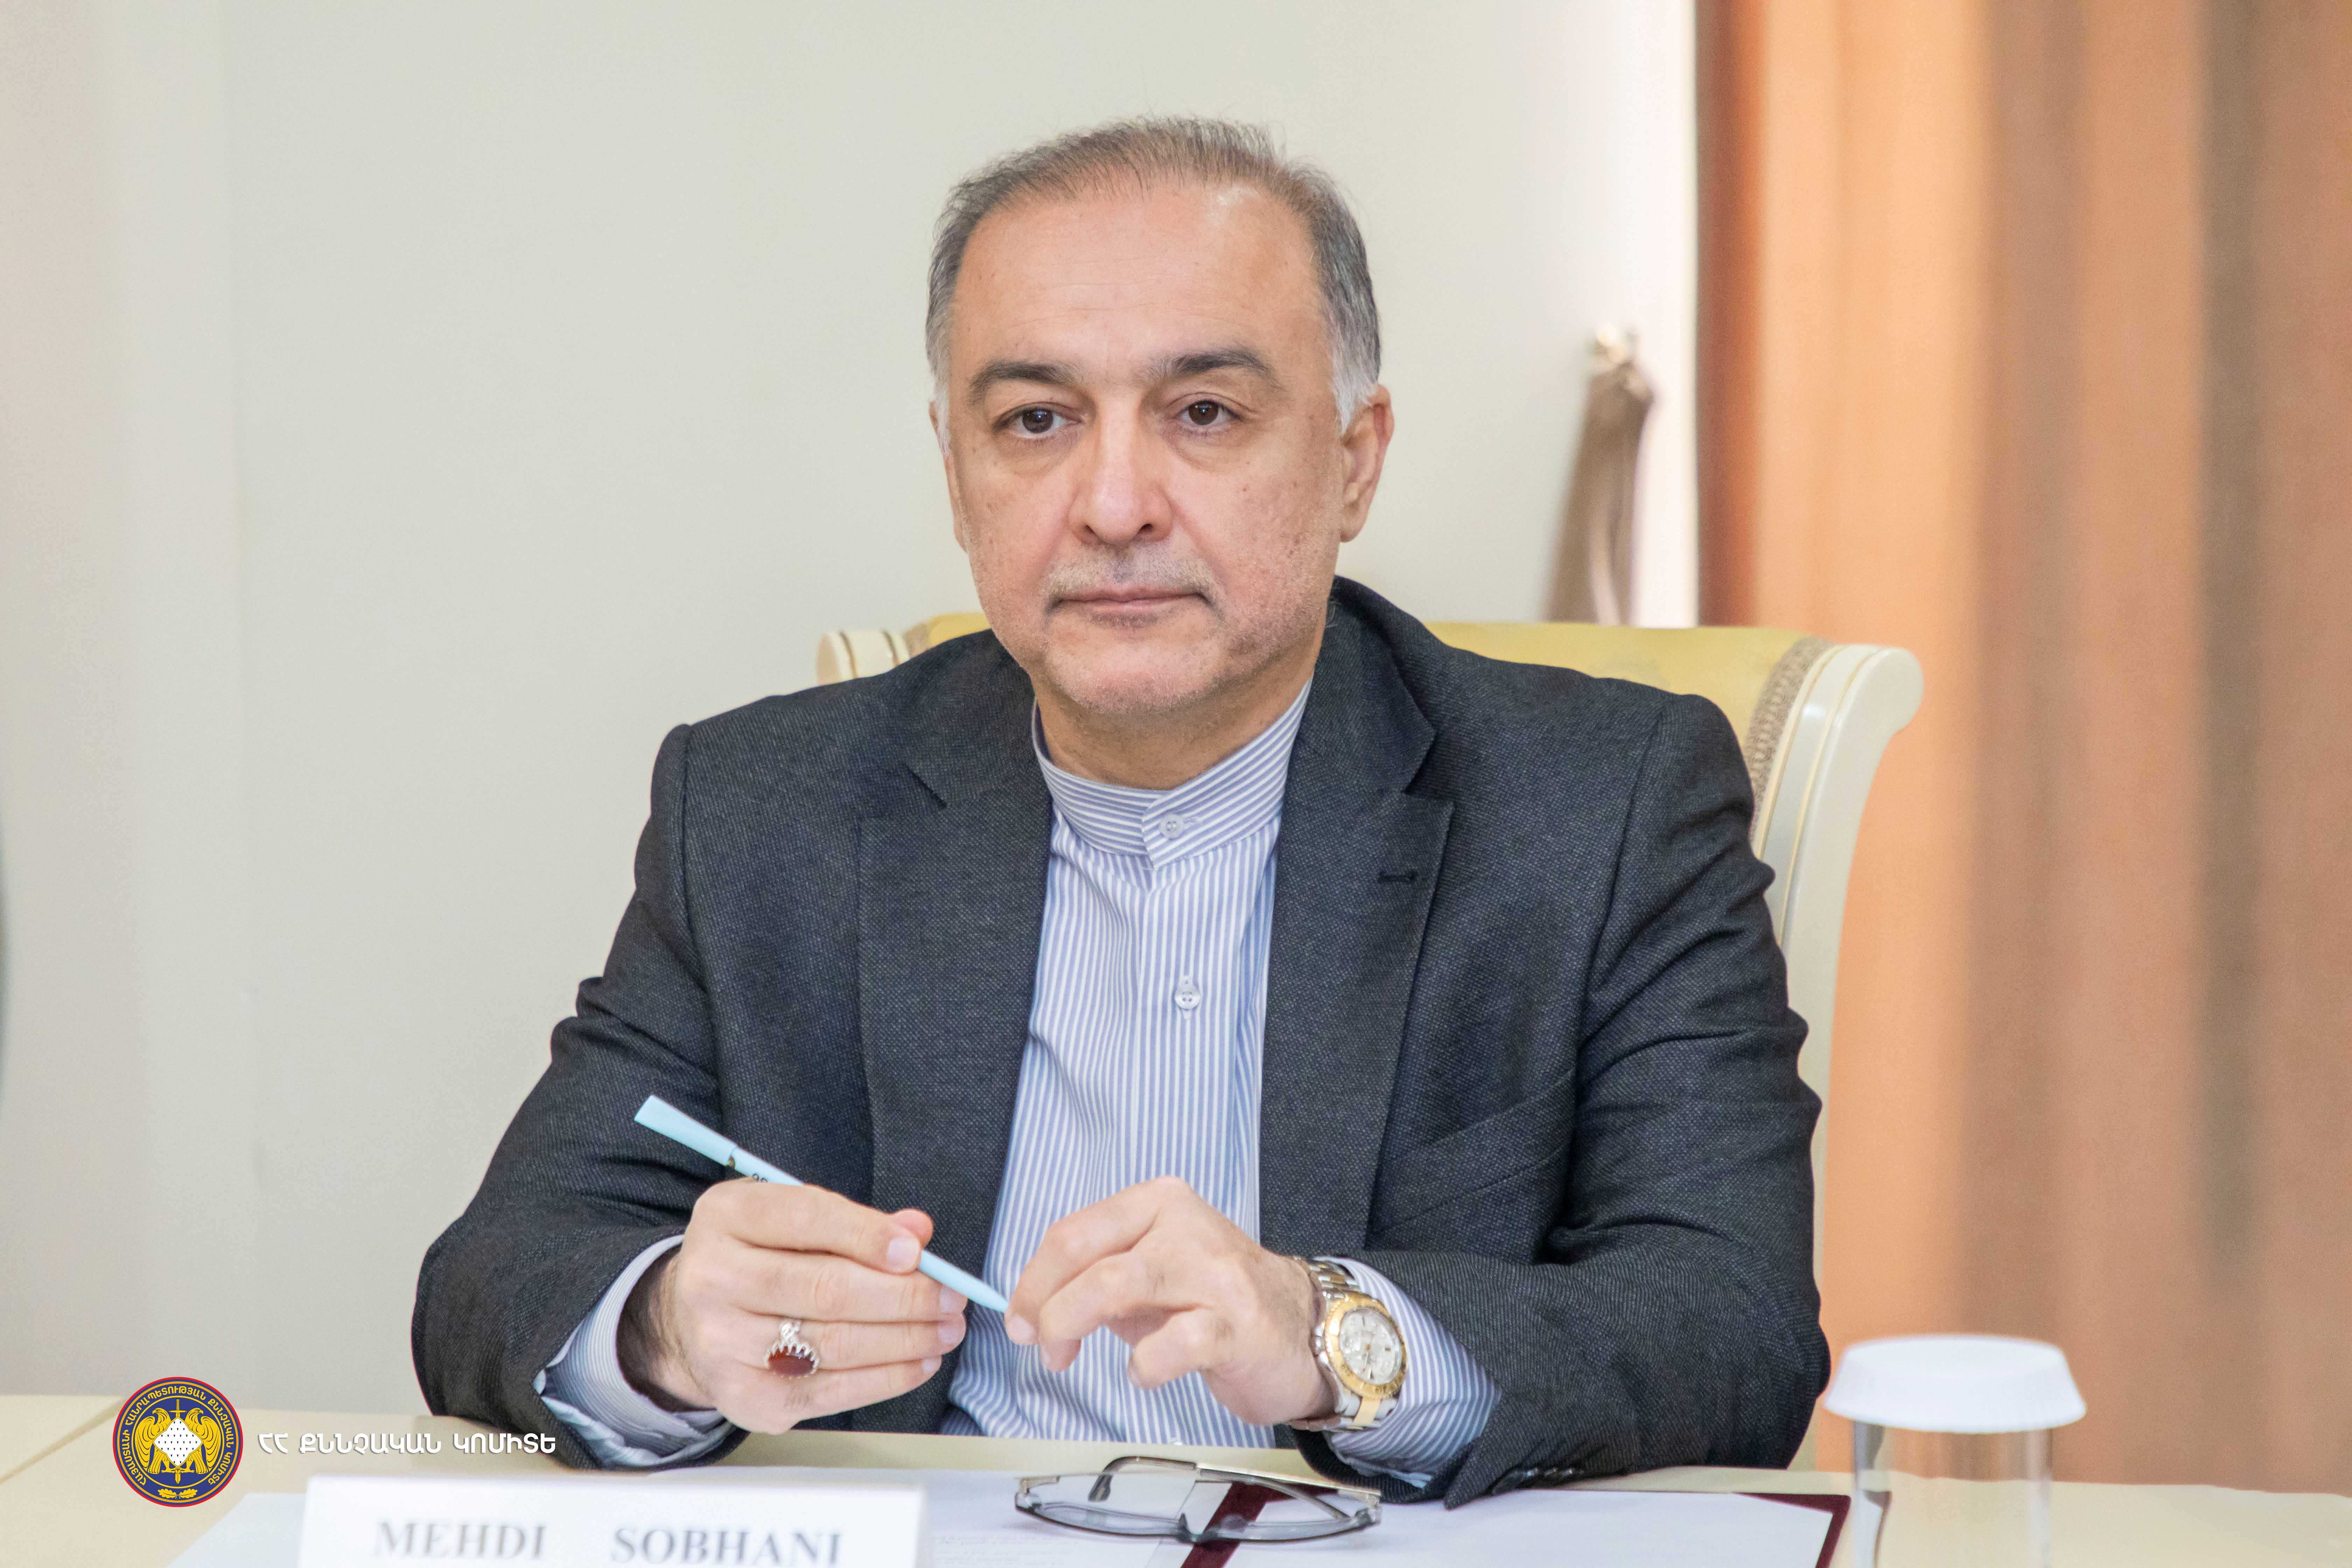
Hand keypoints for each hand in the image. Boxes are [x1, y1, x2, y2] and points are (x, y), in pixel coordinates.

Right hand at [619, 1181, 966, 1431]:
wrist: (689, 1320)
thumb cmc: (759, 1257)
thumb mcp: (793, 1218)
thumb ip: (855, 1221)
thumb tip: (917, 1231)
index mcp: (727, 1216)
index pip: (804, 1218)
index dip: (867, 1235)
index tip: (917, 1252)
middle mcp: (713, 1278)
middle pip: (824, 1289)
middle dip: (902, 1296)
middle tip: (951, 1298)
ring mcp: (723, 1344)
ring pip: (832, 1343)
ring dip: (904, 1340)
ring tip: (947, 1330)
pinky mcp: (744, 1397)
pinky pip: (827, 1390)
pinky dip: (884, 1378)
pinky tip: (919, 1362)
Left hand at [1004, 1176, 1333, 1427]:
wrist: (1301, 1328)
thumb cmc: (1214, 1301)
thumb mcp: (1149, 1274)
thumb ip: (1094, 1277)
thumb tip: (1031, 1303)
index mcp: (1158, 1203)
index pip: (1072, 1232)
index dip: (1032, 1281)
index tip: (1020, 1319)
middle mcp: (1185, 1226)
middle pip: (1084, 1254)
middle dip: (1043, 1305)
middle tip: (1039, 1345)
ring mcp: (1214, 1273)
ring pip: (1116, 1284)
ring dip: (1071, 1325)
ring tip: (1063, 1357)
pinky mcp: (1236, 1324)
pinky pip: (1173, 1343)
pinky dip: (1143, 1365)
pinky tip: (1142, 1373)